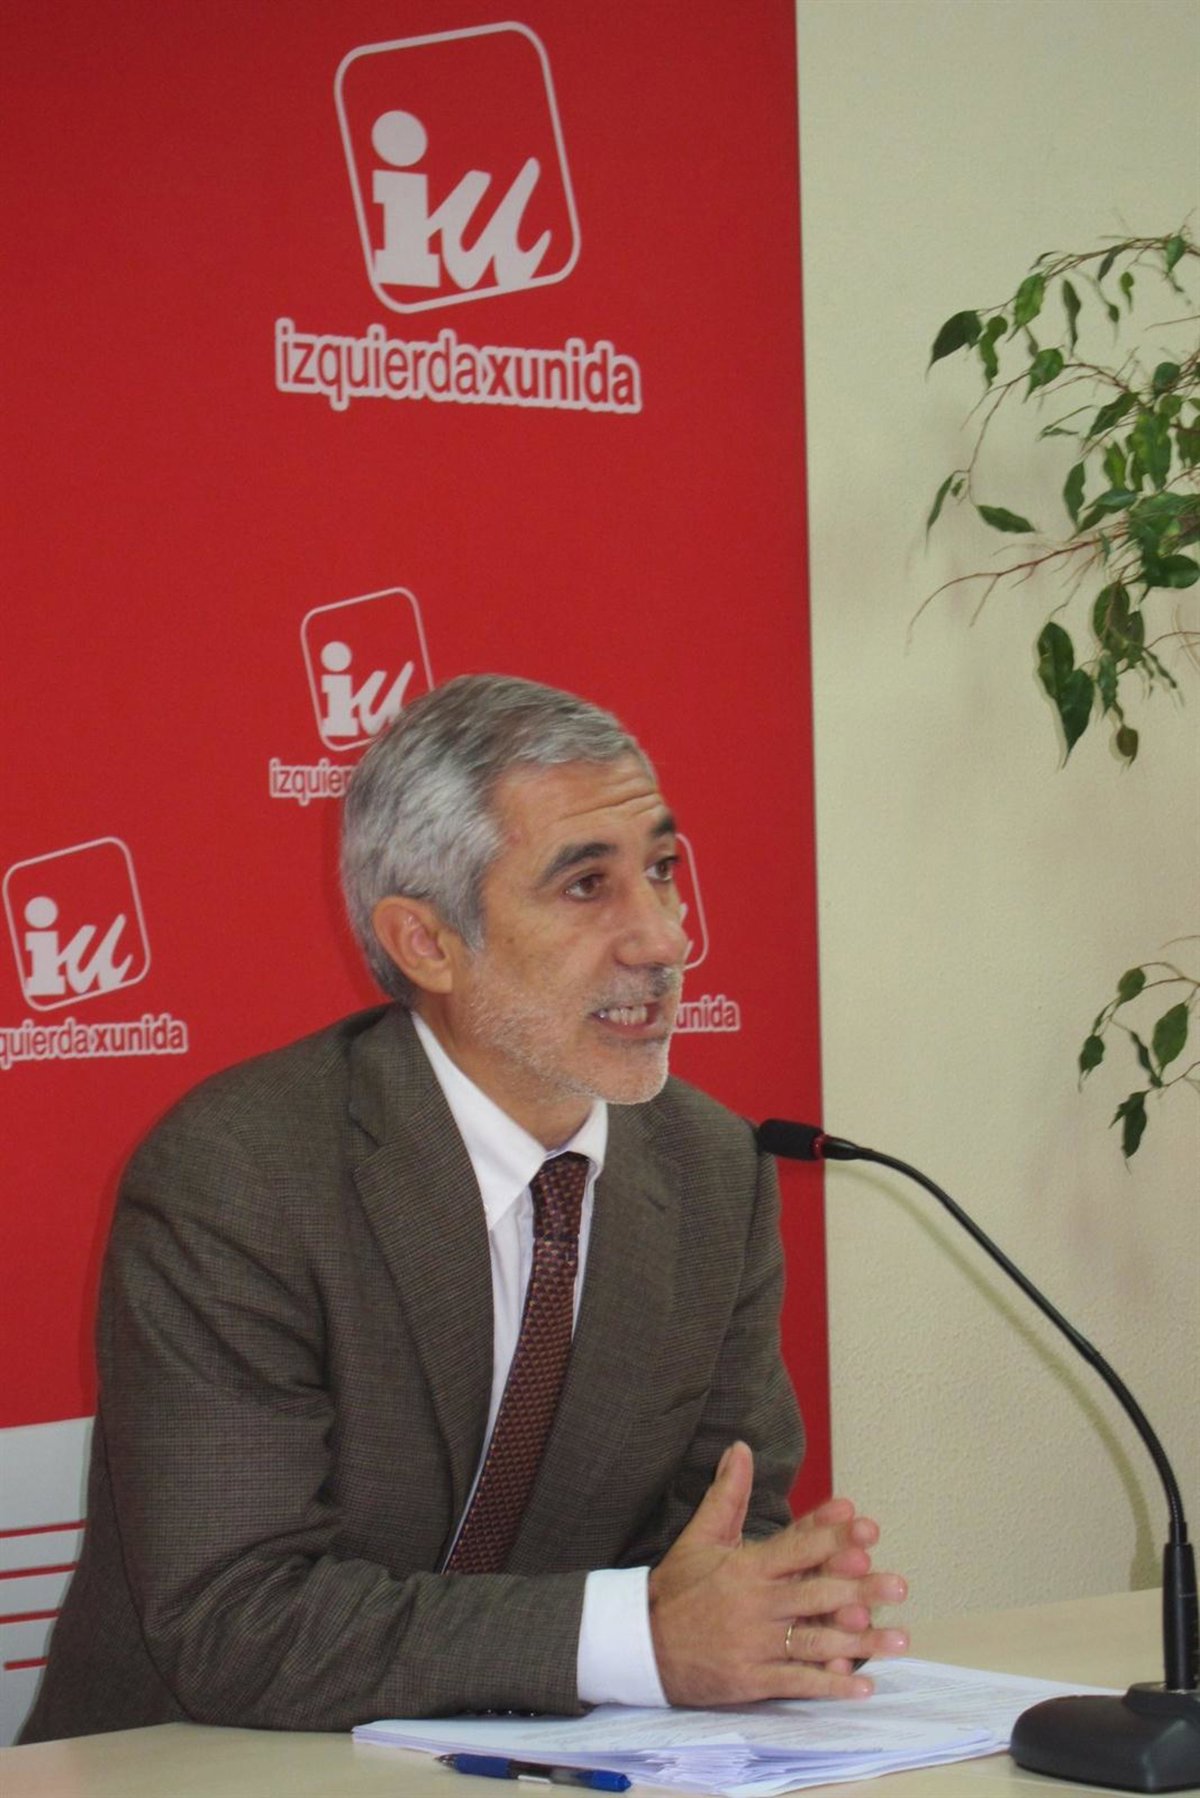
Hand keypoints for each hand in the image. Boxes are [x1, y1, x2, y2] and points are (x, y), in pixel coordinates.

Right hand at [648, 1441, 907, 1706]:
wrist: (641, 1644)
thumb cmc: (677, 1588)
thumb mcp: (700, 1536)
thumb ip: (726, 1494)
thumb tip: (740, 1448)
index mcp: (746, 1567)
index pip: (796, 1547)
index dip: (832, 1536)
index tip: (866, 1528)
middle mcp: (754, 1604)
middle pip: (815, 1593)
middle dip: (860, 1589)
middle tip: (898, 1585)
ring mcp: (754, 1644)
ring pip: (814, 1640)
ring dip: (860, 1641)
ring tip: (900, 1639)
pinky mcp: (751, 1679)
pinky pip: (797, 1682)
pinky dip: (830, 1685)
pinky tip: (863, 1685)